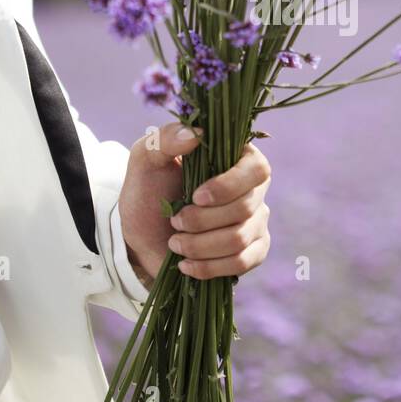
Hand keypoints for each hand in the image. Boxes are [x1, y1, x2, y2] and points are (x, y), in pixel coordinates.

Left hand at [118, 122, 271, 283]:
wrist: (144, 236)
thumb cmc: (149, 191)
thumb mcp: (146, 160)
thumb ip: (164, 139)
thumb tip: (194, 134)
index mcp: (237, 158)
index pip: (256, 169)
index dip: (229, 186)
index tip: (195, 196)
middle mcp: (254, 188)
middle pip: (246, 207)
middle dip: (202, 220)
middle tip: (175, 221)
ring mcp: (256, 221)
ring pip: (240, 239)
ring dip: (200, 245)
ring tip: (175, 242)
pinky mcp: (252, 251)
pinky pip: (242, 263)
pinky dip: (209, 267)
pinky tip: (186, 264)